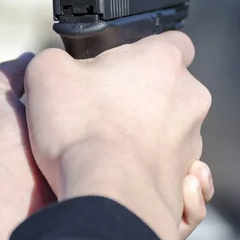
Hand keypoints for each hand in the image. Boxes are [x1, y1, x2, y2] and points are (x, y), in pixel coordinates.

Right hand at [24, 32, 212, 239]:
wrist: (108, 198)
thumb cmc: (82, 130)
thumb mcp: (48, 74)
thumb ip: (57, 58)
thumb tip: (60, 69)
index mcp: (163, 61)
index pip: (172, 41)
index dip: (146, 52)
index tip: (122, 67)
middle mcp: (189, 97)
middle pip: (169, 88)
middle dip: (142, 97)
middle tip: (105, 110)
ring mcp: (192, 140)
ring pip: (169, 129)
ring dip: (145, 135)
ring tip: (107, 148)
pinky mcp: (185, 178)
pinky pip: (169, 167)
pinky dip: (147, 170)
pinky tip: (121, 174)